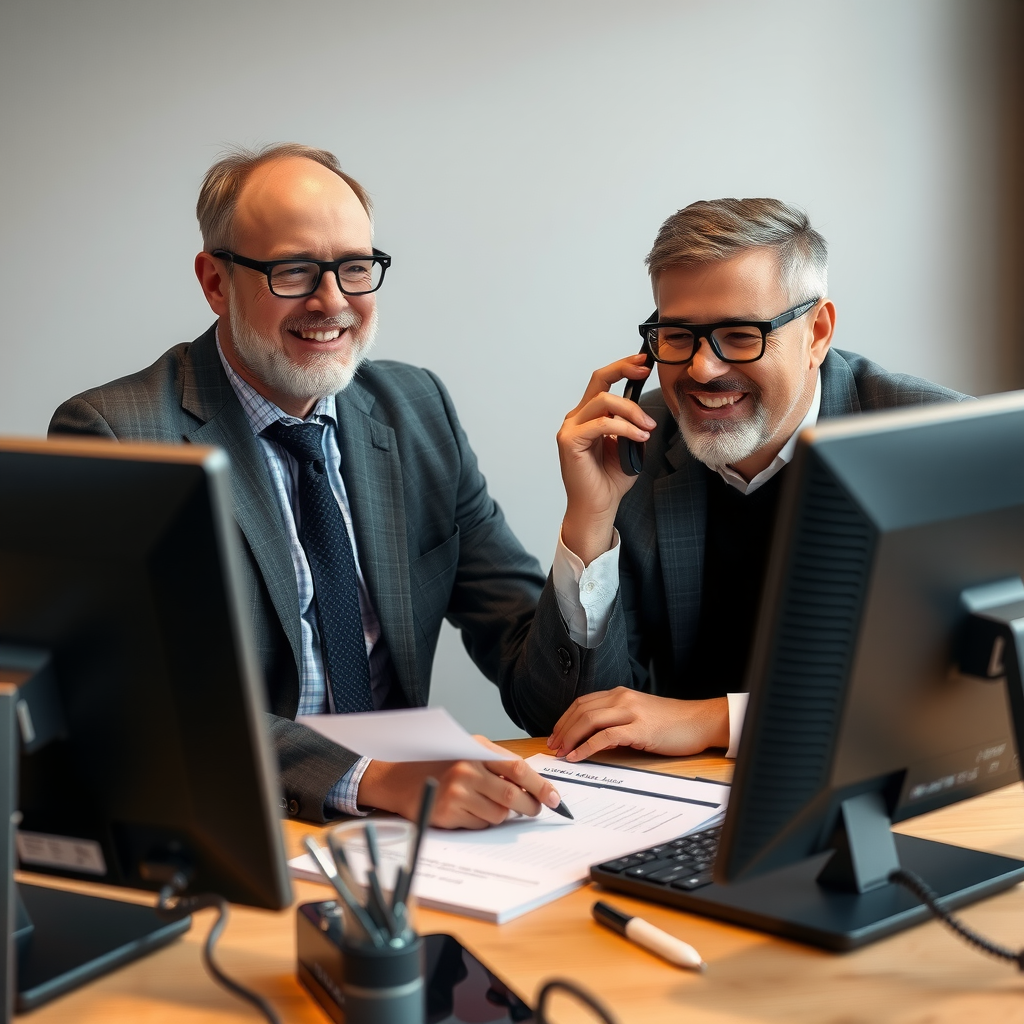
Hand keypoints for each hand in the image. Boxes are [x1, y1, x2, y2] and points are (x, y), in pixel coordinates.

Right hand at [356, 736, 564, 828]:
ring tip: (487, 803)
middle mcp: (465, 770)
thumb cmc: (438, 763)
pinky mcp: (447, 814)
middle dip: (530, 807)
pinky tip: (468, 810)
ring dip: (502, 814)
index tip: (555, 799)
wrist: (397, 777)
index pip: (517, 768)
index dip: (540, 786)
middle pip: (513, 797)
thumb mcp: (467, 750)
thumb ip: (498, 763)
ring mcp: (456, 793)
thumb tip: (534, 786)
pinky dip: (482, 821)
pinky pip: (480, 825)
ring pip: (499, 815)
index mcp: (475, 750)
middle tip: (534, 809)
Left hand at [546, 688, 729, 761]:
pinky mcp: (639, 729)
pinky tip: (577, 756)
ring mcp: (630, 712)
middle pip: (581, 710)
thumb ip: (617, 721)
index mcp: (621, 694)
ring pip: (589, 720)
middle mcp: (622, 698)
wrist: (699, 722)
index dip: (565, 718)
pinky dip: (586, 747)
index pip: (583, 702)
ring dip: (570, 737)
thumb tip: (594, 737)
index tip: (556, 734)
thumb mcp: (639, 716)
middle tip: (552, 746)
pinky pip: (605, 736)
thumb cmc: (672, 722)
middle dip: (562, 729)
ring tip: (560, 752)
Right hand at [557, 355, 655, 565]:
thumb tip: (645, 412)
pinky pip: (601, 424)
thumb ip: (632, 426)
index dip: (622, 367)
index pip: (603, 382)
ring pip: (603, 402)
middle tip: (646, 372)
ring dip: (631, 411)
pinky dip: (624, 428)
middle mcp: (577, 418)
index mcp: (589, 416)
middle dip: (624, 369)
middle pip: (598, 379)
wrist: (598, 506)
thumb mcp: (629, 446)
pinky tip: (638, 437)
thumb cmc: (610, 480)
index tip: (644, 362)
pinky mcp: (570, 441)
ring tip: (647, 427)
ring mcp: (571, 428)